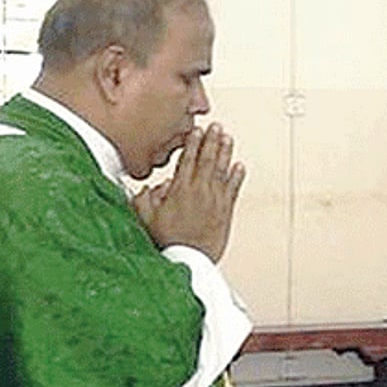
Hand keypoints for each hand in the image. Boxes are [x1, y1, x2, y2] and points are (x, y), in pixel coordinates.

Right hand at [133, 123, 246, 261]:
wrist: (189, 259)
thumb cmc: (168, 241)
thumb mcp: (146, 216)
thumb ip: (147, 197)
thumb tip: (155, 186)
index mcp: (180, 190)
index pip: (187, 160)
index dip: (192, 143)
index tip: (196, 131)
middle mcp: (199, 192)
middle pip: (207, 160)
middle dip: (211, 141)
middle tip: (216, 126)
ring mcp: (215, 201)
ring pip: (222, 171)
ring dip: (226, 153)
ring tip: (228, 138)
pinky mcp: (226, 212)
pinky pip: (233, 190)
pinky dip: (237, 177)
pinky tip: (240, 166)